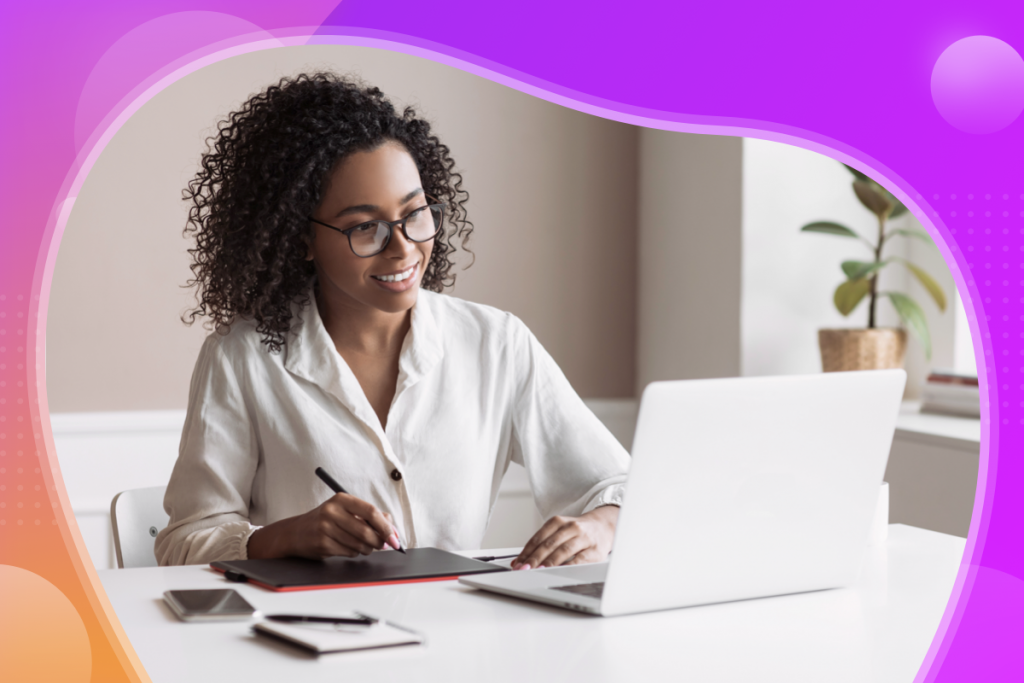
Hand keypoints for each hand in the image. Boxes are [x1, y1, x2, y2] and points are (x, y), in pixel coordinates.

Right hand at [248, 493, 399, 559]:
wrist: (295, 533)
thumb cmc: (325, 521)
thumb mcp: (345, 511)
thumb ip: (369, 516)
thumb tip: (393, 530)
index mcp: (341, 499)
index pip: (371, 511)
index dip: (386, 526)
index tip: (395, 537)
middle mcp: (332, 511)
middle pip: (367, 531)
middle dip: (379, 542)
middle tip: (383, 545)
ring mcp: (325, 528)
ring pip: (359, 544)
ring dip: (367, 549)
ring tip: (364, 546)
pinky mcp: (322, 544)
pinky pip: (349, 552)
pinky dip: (354, 553)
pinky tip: (348, 547)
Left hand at [512, 505, 618, 569]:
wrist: (604, 527)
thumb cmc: (577, 533)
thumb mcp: (559, 532)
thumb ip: (541, 545)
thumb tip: (520, 561)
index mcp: (558, 522)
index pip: (539, 538)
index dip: (527, 552)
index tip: (518, 564)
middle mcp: (571, 527)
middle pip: (549, 544)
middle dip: (534, 558)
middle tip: (524, 570)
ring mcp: (584, 538)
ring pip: (563, 551)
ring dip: (549, 562)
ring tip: (538, 571)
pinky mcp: (595, 550)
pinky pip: (579, 560)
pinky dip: (568, 567)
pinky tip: (559, 572)